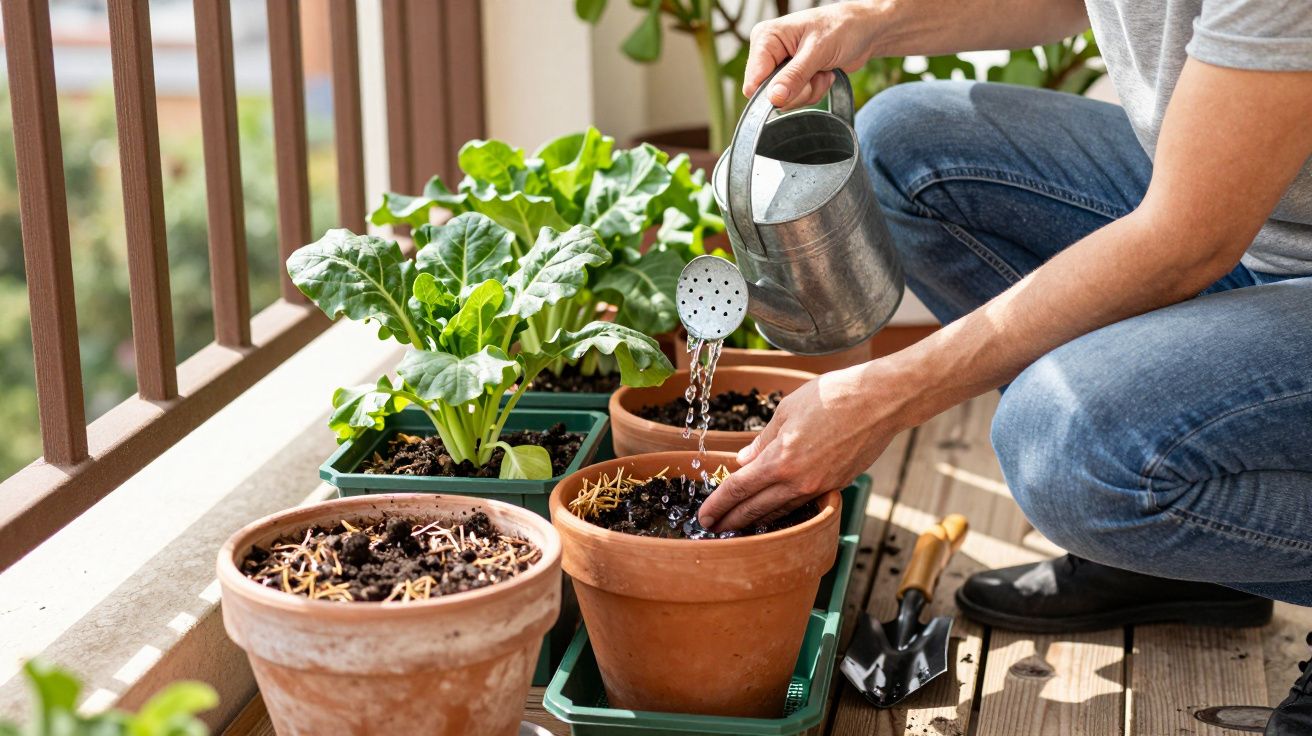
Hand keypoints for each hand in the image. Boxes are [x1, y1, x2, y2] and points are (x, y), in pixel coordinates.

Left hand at [698, 361, 908, 531]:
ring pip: (780, 512)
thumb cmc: (832, 396)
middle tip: (713, 530)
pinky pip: (803, 504)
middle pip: (755, 509)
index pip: (738, 489)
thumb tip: (743, 461)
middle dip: (731, 522)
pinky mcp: (836, 486)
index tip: (703, 517)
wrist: (880, 401)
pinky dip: (784, 511)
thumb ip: (762, 440)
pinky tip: (775, 514)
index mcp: (780, 459)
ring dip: (756, 521)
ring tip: (739, 528)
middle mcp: (798, 480)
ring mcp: (819, 487)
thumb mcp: (787, 410)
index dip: (717, 505)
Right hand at [744, 3, 878, 109]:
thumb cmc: (843, 28)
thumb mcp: (818, 51)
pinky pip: (798, 98)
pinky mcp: (793, 76)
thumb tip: (774, 98)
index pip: (753, 81)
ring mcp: (781, 66)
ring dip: (809, 90)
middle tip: (816, 72)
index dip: (773, 92)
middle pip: (769, 94)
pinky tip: (824, 72)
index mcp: (766, 38)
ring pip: (785, 100)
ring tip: (822, 69)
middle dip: (798, 90)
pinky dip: (815, 90)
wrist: (865, 31)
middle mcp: (769, 52)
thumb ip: (794, 76)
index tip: (798, 85)